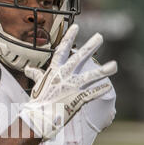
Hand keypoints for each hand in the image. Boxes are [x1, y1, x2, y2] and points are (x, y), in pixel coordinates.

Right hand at [19, 24, 116, 140]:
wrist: (39, 118)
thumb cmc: (37, 102)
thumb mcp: (37, 85)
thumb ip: (36, 75)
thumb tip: (28, 69)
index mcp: (54, 71)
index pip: (62, 51)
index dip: (69, 38)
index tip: (76, 27)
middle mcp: (64, 77)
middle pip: (79, 58)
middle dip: (90, 47)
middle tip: (100, 36)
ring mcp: (72, 88)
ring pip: (90, 77)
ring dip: (103, 71)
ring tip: (115, 65)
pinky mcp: (78, 100)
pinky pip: (91, 94)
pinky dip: (100, 91)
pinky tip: (108, 87)